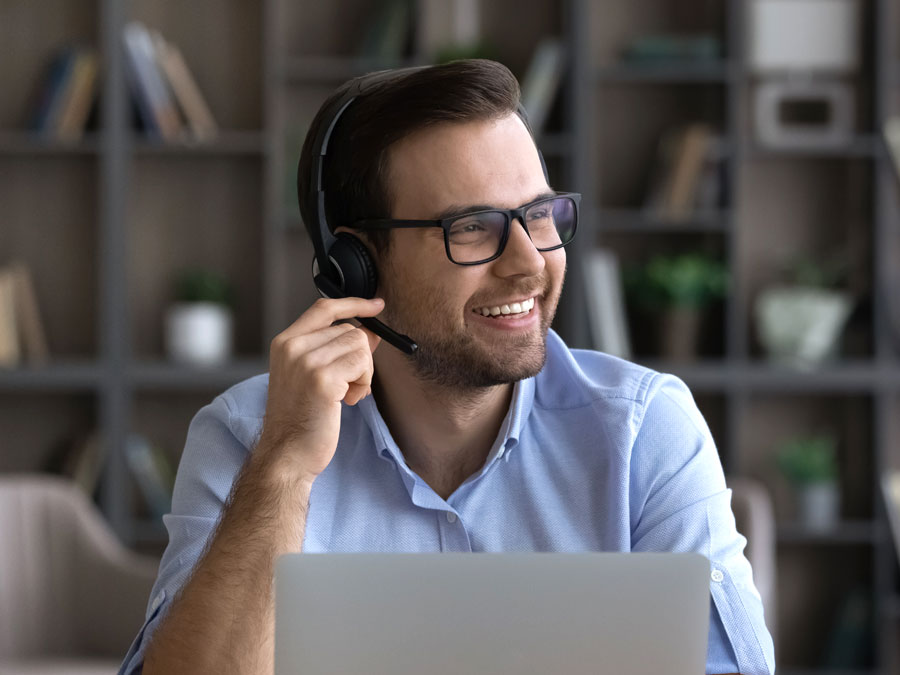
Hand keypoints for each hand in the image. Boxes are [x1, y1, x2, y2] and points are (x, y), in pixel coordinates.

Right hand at [257, 297, 383, 483]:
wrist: (287, 454)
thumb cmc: (301, 419)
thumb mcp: (311, 376)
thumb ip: (335, 350)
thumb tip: (371, 332)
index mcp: (285, 343)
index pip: (324, 309)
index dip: (354, 304)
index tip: (376, 305)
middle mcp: (292, 347)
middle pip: (351, 330)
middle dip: (360, 357)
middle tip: (348, 385)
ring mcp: (306, 362)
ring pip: (360, 345)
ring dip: (363, 373)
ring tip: (345, 395)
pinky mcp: (322, 379)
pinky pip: (363, 364)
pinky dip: (363, 384)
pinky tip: (347, 401)